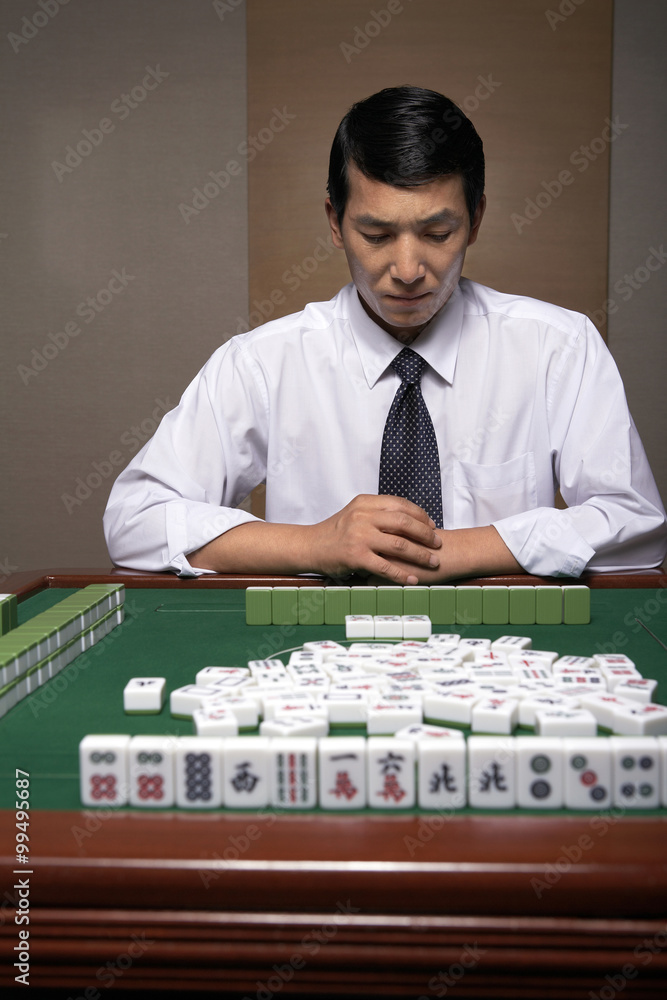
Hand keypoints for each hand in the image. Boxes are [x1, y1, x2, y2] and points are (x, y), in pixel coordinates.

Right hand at [305, 494, 441, 584]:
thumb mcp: (355, 513)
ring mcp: (359, 537)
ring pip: (400, 545)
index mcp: (365, 503)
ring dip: (420, 555)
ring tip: (433, 562)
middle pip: (405, 523)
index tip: (431, 525)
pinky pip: (385, 567)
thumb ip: (377, 513)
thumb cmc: (335, 532)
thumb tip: (408, 518)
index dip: (421, 515)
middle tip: (438, 543)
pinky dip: (402, 575)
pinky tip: (413, 579)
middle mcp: (363, 516)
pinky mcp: (356, 557)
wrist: (310, 546)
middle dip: (426, 534)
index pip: (401, 505)